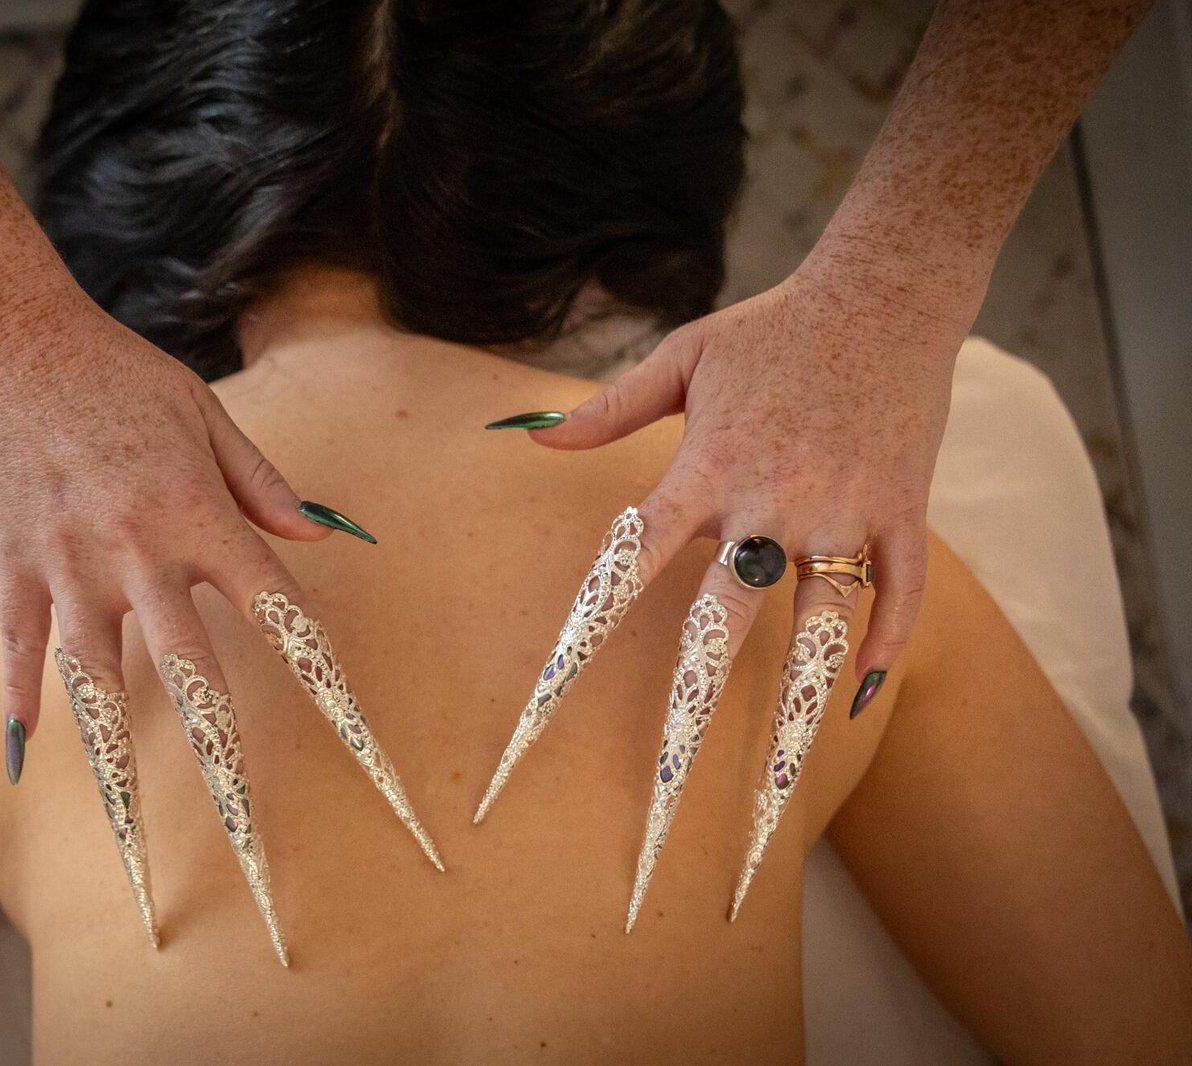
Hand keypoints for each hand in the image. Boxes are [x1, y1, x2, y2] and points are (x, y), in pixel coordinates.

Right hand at [0, 276, 345, 781]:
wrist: (11, 336)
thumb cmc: (120, 372)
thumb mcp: (205, 413)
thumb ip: (264, 483)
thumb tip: (327, 535)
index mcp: (198, 513)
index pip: (277, 609)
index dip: (321, 678)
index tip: (357, 739)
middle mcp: (138, 550)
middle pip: (190, 671)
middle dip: (223, 758)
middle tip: (249, 835)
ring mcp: (69, 563)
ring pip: (99, 677)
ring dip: (115, 757)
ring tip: (129, 830)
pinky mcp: (13, 562)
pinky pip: (20, 645)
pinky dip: (21, 698)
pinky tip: (25, 752)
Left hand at [477, 253, 974, 920]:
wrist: (885, 289)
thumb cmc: (772, 325)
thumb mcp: (682, 357)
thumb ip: (607, 410)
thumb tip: (529, 438)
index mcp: (705, 468)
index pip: (627, 569)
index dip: (579, 646)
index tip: (541, 713)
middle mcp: (770, 501)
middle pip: (722, 623)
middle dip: (690, 714)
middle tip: (661, 798)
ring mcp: (844, 510)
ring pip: (820, 623)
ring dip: (801, 705)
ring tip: (782, 790)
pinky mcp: (904, 510)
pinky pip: (900, 592)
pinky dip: (885, 644)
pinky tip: (859, 696)